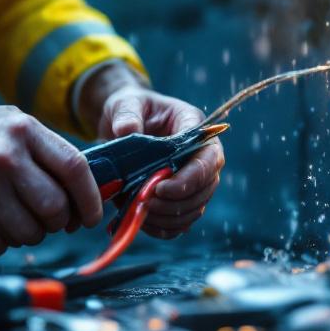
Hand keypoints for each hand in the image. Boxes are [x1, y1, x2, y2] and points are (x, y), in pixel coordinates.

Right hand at [0, 90, 101, 256]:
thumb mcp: (14, 124)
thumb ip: (48, 150)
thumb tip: (87, 191)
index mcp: (25, 131)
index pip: (74, 169)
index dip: (90, 199)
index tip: (91, 217)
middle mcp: (6, 158)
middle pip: (55, 207)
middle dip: (59, 222)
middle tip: (50, 220)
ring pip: (29, 232)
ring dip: (30, 235)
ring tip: (17, 220)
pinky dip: (1, 244)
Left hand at [80, 64, 224, 238]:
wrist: (123, 122)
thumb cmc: (130, 108)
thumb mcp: (126, 103)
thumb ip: (127, 114)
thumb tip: (126, 130)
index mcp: (193, 126)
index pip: (207, 157)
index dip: (190, 178)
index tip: (160, 188)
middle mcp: (200, 154)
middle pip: (206, 187)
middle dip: (176, 202)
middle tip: (146, 203)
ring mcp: (193, 178)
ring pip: (196, 207)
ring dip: (170, 217)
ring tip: (141, 213)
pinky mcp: (180, 196)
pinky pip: (181, 220)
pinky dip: (165, 227)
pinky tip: (143, 223)